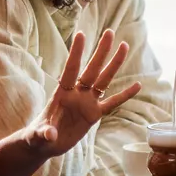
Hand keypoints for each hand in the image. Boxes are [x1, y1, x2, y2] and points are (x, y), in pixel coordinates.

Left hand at [36, 29, 141, 157]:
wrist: (46, 144)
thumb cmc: (38, 136)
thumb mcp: (38, 136)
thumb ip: (44, 133)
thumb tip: (50, 134)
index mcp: (62, 93)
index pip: (70, 70)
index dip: (76, 53)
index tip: (81, 34)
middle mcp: (77, 94)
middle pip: (92, 70)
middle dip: (101, 52)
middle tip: (110, 32)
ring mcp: (87, 102)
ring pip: (104, 80)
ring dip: (114, 64)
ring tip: (124, 46)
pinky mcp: (94, 114)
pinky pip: (112, 103)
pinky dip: (125, 95)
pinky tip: (138, 85)